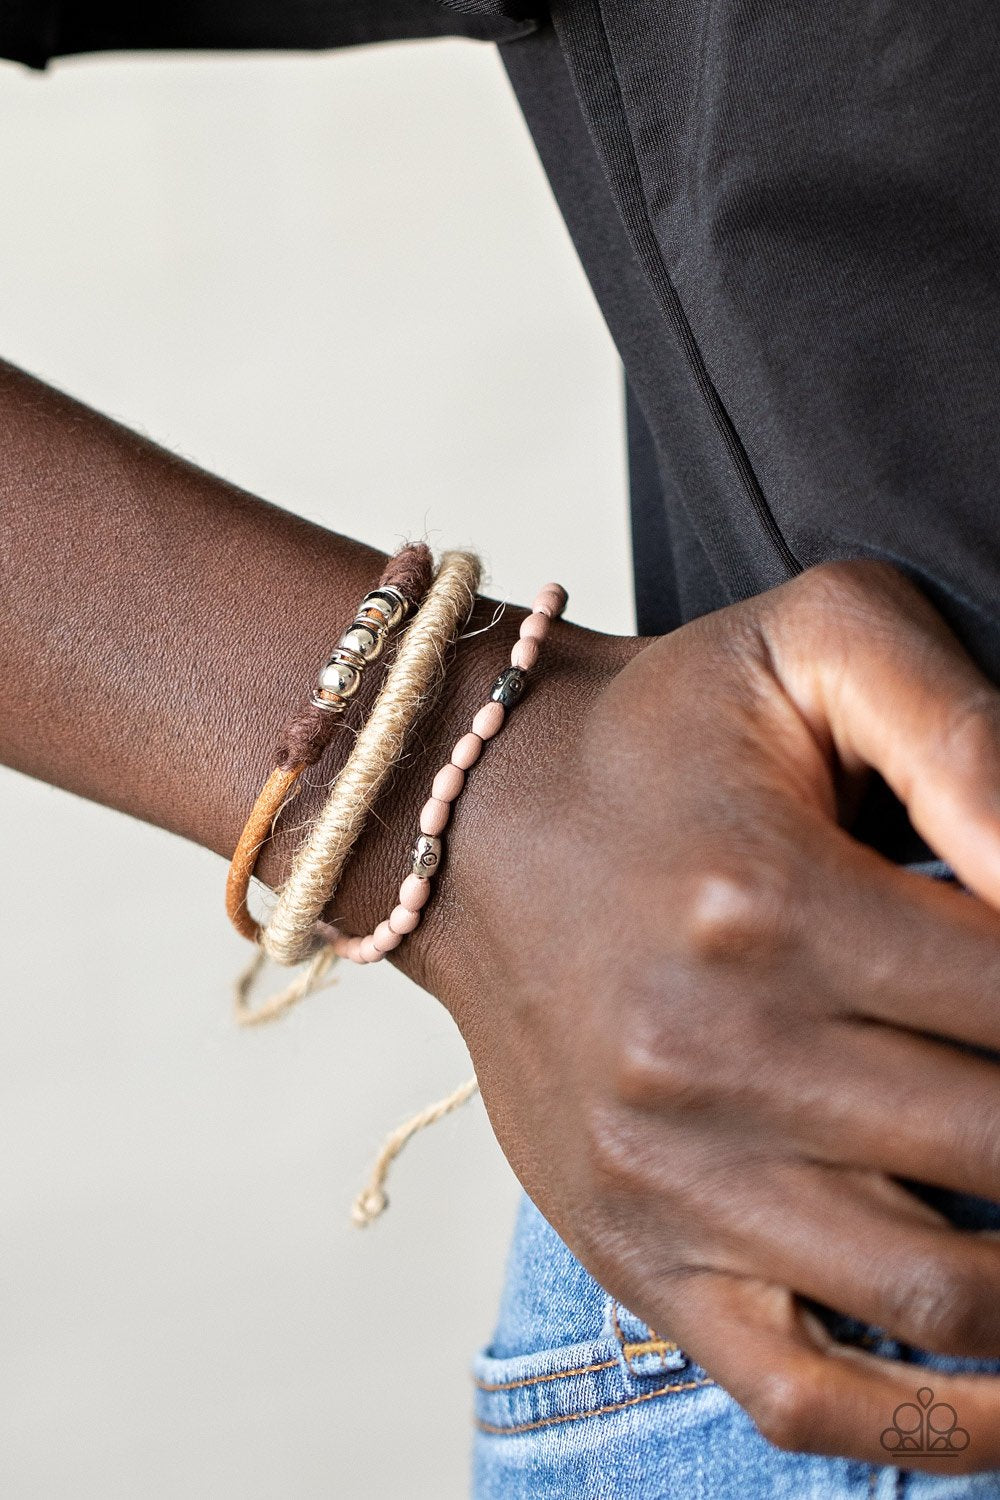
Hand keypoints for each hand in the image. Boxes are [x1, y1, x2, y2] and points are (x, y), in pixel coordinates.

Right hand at [350, 559, 999, 1469]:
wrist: (472, 825)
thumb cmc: (657, 738)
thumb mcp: (815, 642)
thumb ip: (970, 735)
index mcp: (774, 902)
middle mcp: (717, 1055)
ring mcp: (672, 1175)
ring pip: (944, 1294)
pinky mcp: (637, 1248)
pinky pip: (809, 1395)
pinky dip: (946, 1427)